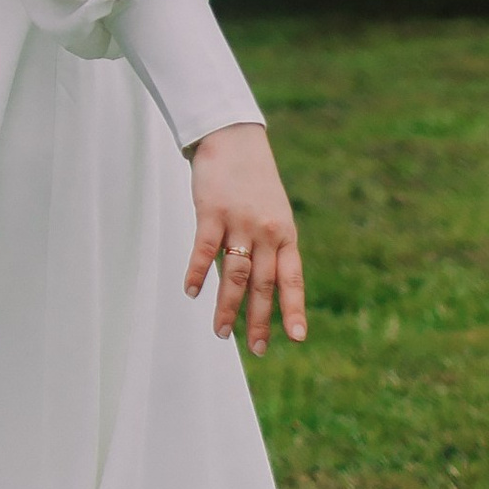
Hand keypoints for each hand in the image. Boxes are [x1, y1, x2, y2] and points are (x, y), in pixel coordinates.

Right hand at [183, 124, 306, 354]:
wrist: (235, 138)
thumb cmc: (252, 180)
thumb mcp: (273, 213)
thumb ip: (269, 246)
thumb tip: (259, 286)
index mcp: (285, 234)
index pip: (291, 279)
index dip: (294, 309)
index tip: (296, 338)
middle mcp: (267, 232)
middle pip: (263, 284)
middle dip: (259, 320)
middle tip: (256, 350)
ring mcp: (240, 222)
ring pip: (235, 273)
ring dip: (227, 306)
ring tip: (221, 332)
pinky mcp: (212, 211)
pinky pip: (205, 248)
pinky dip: (198, 272)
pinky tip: (192, 292)